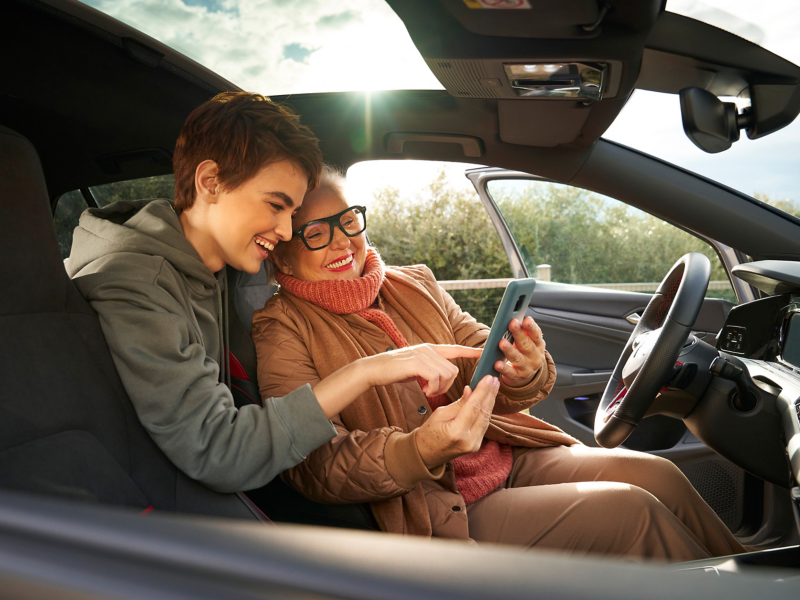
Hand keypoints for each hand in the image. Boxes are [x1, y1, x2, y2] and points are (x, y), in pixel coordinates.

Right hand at [365, 344, 481, 396]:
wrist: (373, 369)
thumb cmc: (394, 371)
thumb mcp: (416, 367)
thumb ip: (431, 368)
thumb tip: (442, 376)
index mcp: (430, 349)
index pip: (455, 348)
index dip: (470, 351)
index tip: (484, 353)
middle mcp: (429, 349)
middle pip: (453, 369)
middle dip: (448, 385)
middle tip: (434, 392)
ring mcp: (423, 354)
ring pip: (447, 374)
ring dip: (440, 388)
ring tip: (428, 391)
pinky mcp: (416, 363)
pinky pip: (436, 377)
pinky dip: (433, 388)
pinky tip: (424, 390)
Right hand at [416, 375, 498, 469]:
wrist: (426, 453)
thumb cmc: (429, 432)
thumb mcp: (440, 413)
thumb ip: (459, 403)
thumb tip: (471, 390)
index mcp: (457, 432)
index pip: (474, 407)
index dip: (482, 390)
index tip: (488, 378)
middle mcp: (469, 440)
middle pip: (484, 412)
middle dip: (490, 394)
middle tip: (494, 379)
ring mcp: (474, 444)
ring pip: (486, 418)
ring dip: (490, 401)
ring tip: (494, 387)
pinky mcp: (476, 444)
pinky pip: (484, 424)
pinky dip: (486, 410)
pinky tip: (488, 399)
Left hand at [493, 316, 545, 386]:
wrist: (526, 376)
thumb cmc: (524, 353)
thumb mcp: (528, 342)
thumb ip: (522, 331)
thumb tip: (513, 319)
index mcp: (538, 345)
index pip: (536, 335)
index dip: (531, 327)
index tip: (526, 319)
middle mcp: (535, 357)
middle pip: (526, 344)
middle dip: (519, 333)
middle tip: (512, 324)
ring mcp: (527, 368)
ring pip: (518, 358)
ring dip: (510, 350)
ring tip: (502, 343)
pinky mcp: (517, 377)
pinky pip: (509, 372)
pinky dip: (503, 368)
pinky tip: (497, 363)